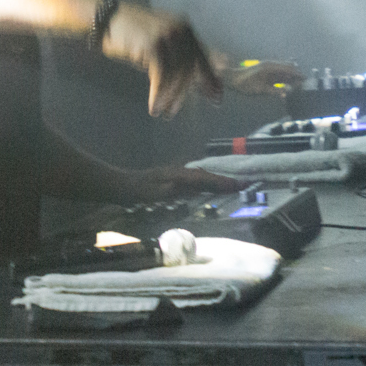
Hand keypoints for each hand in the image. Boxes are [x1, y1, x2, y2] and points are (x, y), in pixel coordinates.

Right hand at [103, 2, 222, 115]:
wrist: (107, 18)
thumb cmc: (133, 33)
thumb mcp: (161, 43)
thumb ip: (180, 56)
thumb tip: (205, 77)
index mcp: (185, 28)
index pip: (202, 57)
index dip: (210, 79)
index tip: (216, 98)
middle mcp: (180, 29)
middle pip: (190, 68)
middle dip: (184, 93)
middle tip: (174, 110)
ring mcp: (166, 36)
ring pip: (176, 74)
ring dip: (170, 97)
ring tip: (163, 112)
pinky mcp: (153, 45)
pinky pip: (161, 76)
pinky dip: (158, 94)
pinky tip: (154, 106)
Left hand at [124, 163, 242, 201]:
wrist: (120, 186)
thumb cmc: (136, 192)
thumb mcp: (152, 193)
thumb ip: (170, 189)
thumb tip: (189, 185)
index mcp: (178, 175)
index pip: (205, 179)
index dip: (223, 182)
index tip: (241, 185)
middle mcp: (180, 173)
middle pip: (207, 176)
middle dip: (225, 181)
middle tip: (245, 185)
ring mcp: (176, 176)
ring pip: (202, 178)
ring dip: (217, 182)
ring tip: (233, 187)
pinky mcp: (173, 181)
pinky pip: (196, 182)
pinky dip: (207, 184)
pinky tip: (209, 190)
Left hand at [213, 54, 303, 95]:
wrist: (233, 79)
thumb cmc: (245, 84)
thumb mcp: (259, 89)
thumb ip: (274, 91)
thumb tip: (286, 93)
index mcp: (270, 67)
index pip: (288, 69)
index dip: (297, 74)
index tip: (306, 80)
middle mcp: (271, 66)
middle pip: (288, 69)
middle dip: (296, 75)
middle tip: (304, 84)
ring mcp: (268, 69)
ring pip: (284, 72)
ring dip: (291, 78)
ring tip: (299, 86)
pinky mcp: (266, 73)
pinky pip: (278, 75)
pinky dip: (285, 80)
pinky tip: (288, 86)